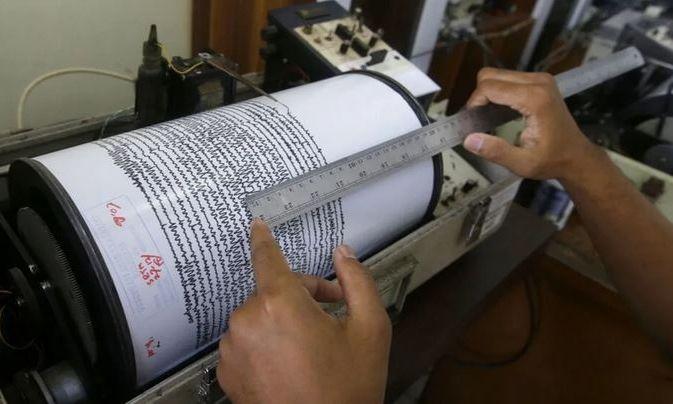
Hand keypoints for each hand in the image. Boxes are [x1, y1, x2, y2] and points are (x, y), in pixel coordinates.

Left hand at [216, 219, 391, 403]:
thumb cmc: (346, 389)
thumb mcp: (370, 329)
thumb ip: (358, 282)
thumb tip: (343, 254)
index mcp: (280, 303)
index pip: (266, 257)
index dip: (263, 238)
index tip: (256, 225)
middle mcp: (248, 321)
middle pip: (273, 290)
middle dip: (302, 296)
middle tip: (332, 314)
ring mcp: (233, 348)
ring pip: (259, 316)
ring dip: (283, 320)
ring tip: (312, 346)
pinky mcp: (227, 372)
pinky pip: (247, 341)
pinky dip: (265, 343)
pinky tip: (291, 363)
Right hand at [462, 68, 598, 179]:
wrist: (576, 156)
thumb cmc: (552, 160)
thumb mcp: (522, 163)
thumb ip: (496, 151)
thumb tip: (469, 140)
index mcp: (534, 99)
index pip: (490, 87)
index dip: (474, 103)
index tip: (472, 122)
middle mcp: (538, 82)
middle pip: (490, 76)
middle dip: (479, 97)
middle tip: (479, 120)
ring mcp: (540, 79)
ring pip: (497, 75)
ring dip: (488, 94)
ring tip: (489, 116)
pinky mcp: (539, 81)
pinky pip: (508, 78)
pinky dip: (498, 92)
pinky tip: (500, 111)